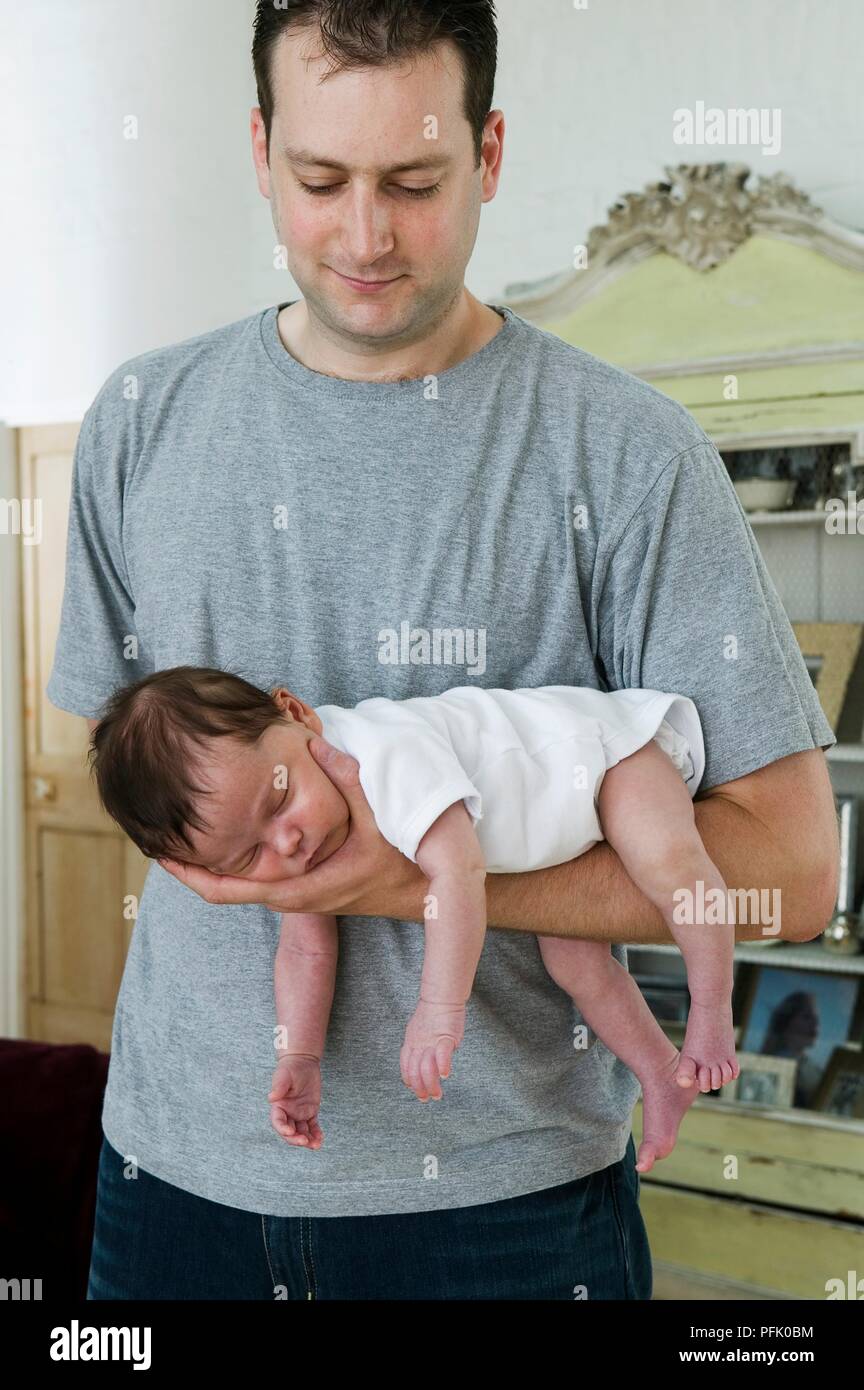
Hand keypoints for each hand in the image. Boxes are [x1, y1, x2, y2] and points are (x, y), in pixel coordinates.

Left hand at [157, 735, 425, 918]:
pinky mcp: (303, 882)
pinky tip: (222, 833)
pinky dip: (232, 859)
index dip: (189, 873)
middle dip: (191, 863)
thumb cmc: (403, 860)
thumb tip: (316, 744)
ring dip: (210, 862)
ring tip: (177, 830)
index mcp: (298, 887)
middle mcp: (291, 895)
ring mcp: (296, 891)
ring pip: (239, 881)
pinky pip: (255, 875)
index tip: (159, 852)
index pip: (228, 890)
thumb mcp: (380, 817)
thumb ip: (350, 779)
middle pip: (224, 886)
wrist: (426, 894)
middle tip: (154, 831)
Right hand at [268, 1054, 322, 1147]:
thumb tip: (271, 1098)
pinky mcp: (310, 1111)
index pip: (278, 1122)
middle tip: (305, 1141)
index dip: (283, 1129)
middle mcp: (288, 1113)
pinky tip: (320, 1139)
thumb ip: (278, 1087)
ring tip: (316, 1145)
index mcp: (278, 1106)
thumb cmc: (290, 1068)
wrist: (302, 1062)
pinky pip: (313, 1126)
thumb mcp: (283, 1076)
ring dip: (308, 1140)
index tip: (291, 1131)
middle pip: (290, 1132)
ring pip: (302, 1132)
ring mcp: (299, 1114)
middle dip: (296, 1139)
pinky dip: (316, 1134)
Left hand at [400, 998, 466, 1102]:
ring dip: (430, 1084)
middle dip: (420, 1088)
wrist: (441, 996)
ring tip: (436, 1094)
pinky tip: (445, 1075)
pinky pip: (442, 1054)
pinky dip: (442, 1066)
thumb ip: (419, 1047)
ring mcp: (431, 1041)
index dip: (409, 1081)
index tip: (415, 1091)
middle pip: (414, 1071)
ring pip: (426, 1067)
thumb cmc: (433, 1015)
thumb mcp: (419, 1032)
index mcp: (411, 1043)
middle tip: (426, 1098)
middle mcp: (418, 1044)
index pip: (405, 1067)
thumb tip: (421, 1062)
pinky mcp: (446, 1037)